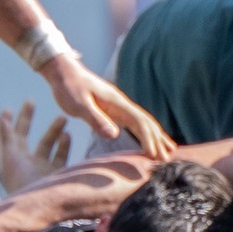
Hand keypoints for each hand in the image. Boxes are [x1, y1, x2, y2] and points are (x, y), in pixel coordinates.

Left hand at [0, 101, 68, 193]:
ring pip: (46, 144)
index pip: (4, 138)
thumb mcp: (11, 159)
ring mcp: (41, 168)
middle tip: (30, 101)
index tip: (8, 109)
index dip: (4, 123)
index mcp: (10, 159)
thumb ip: (8, 139)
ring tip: (62, 118)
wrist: (42, 207)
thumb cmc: (22, 184)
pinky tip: (67, 135)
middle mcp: (24, 162)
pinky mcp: (55, 174)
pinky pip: (60, 156)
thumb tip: (3, 120)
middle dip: (26, 119)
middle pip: (24, 136)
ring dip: (53, 130)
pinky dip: (64, 145)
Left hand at [39, 55, 174, 158]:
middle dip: (158, 141)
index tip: (154, 156)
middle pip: (146, 123)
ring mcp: (119, 106)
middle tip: (167, 160)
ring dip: (157, 136)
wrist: (63, 71)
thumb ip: (95, 119)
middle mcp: (122, 103)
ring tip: (169, 150)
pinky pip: (135, 122)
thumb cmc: (68, 87)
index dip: (148, 140)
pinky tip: (149, 139)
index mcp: (116, 103)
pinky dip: (146, 132)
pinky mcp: (114, 108)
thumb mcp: (78, 105)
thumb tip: (114, 135)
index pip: (139, 122)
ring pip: (143, 122)